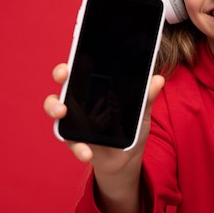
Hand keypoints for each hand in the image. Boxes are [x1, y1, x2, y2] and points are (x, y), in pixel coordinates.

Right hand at [43, 63, 164, 173]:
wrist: (129, 157)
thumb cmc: (131, 128)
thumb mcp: (142, 112)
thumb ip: (147, 97)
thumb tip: (158, 79)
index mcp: (96, 90)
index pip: (83, 70)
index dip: (78, 60)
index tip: (79, 55)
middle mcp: (80, 102)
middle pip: (65, 82)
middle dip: (61, 75)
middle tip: (64, 74)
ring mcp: (74, 120)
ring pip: (56, 108)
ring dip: (54, 107)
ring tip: (61, 111)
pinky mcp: (75, 141)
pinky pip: (71, 142)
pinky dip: (79, 147)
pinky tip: (87, 152)